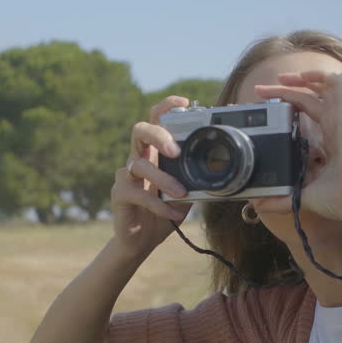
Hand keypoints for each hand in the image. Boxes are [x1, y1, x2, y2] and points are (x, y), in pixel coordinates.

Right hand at [111, 96, 192, 257]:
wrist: (142, 240)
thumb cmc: (165, 211)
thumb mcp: (187, 192)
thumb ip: (196, 178)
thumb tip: (222, 168)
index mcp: (155, 153)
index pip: (156, 120)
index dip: (166, 106)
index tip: (184, 102)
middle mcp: (138, 158)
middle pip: (140, 130)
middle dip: (158, 135)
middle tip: (175, 151)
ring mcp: (125, 176)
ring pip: (138, 164)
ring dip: (163, 179)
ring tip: (181, 193)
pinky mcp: (119, 194)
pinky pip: (137, 193)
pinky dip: (158, 204)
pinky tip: (172, 213)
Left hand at [253, 70, 341, 226]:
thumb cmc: (339, 198)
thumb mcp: (302, 196)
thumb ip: (281, 198)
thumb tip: (259, 205)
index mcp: (330, 142)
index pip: (308, 117)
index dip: (289, 108)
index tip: (268, 109)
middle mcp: (336, 126)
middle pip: (309, 99)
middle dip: (286, 91)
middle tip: (262, 90)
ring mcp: (341, 117)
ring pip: (322, 87)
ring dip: (301, 78)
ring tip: (279, 78)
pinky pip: (335, 82)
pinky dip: (319, 74)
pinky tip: (300, 75)